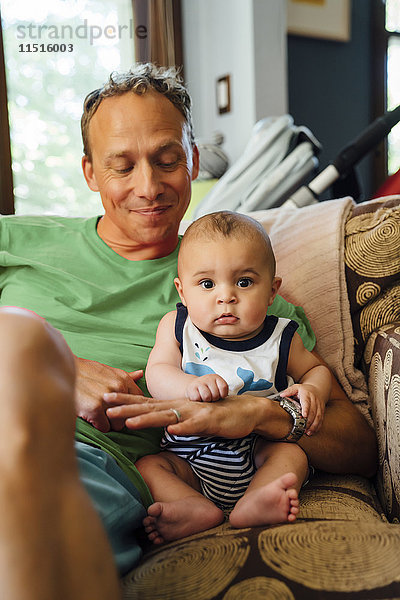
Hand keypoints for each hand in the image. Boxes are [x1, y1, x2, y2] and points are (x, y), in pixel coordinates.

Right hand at [75, 356, 142, 431]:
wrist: (64, 371)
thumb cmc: (87, 372)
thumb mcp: (108, 371)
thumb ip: (126, 377)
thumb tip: (140, 374)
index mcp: (123, 379)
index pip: (139, 402)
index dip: (131, 409)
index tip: (124, 411)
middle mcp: (118, 388)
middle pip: (129, 415)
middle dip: (120, 418)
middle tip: (108, 414)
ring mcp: (107, 398)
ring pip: (118, 424)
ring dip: (109, 423)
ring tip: (99, 415)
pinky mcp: (94, 408)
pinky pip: (105, 428)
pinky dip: (98, 425)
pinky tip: (91, 417)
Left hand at [104, 392, 269, 438]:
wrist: (245, 411)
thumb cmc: (215, 415)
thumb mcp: (190, 418)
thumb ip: (173, 420)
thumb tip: (157, 426)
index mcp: (175, 406)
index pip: (145, 404)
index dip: (125, 402)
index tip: (104, 400)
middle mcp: (181, 406)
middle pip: (149, 407)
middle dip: (126, 407)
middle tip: (104, 405)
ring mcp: (194, 412)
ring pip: (167, 416)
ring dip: (147, 419)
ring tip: (128, 423)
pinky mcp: (209, 420)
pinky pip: (194, 425)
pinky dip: (182, 428)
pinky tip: (170, 432)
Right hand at [186, 374, 227, 401]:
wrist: (192, 385)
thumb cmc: (207, 389)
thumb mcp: (216, 388)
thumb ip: (222, 392)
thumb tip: (224, 404)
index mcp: (216, 377)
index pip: (223, 387)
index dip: (222, 395)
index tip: (219, 396)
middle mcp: (208, 378)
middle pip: (215, 394)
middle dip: (213, 399)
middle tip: (210, 397)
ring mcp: (199, 382)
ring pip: (207, 396)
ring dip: (206, 400)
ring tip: (205, 398)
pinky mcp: (191, 388)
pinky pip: (197, 398)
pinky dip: (198, 401)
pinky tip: (198, 398)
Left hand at [280, 383, 325, 434]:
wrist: (317, 389)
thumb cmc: (305, 390)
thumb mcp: (296, 387)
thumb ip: (289, 391)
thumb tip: (282, 395)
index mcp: (307, 395)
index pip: (307, 402)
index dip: (306, 409)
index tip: (304, 416)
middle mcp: (314, 401)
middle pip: (313, 412)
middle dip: (308, 421)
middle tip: (303, 428)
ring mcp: (319, 406)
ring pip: (318, 417)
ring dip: (313, 425)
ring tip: (307, 432)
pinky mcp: (322, 411)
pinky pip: (321, 419)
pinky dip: (317, 426)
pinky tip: (312, 431)